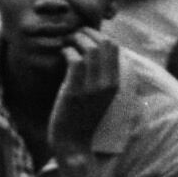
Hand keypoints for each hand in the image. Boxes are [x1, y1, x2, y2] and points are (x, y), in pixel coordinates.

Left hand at [46, 28, 122, 160]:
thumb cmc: (82, 115)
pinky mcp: (75, 91)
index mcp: (115, 82)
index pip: (114, 46)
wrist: (73, 143)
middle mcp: (107, 83)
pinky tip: (62, 55)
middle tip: (73, 36)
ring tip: (67, 42)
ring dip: (75, 40)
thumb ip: (100, 73)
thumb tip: (93, 46)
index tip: (85, 35)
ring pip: (89, 48)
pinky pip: (74, 60)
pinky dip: (67, 51)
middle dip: (86, 33)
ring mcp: (92, 88)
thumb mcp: (99, 94)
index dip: (98, 34)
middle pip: (103, 43)